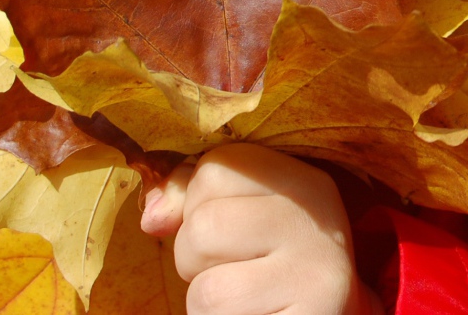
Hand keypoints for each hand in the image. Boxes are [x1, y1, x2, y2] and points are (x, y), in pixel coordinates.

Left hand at [140, 145, 384, 314]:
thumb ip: (196, 202)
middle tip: (232, 272)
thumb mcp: (245, 222)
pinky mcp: (311, 312)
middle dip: (193, 259)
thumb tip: (153, 217)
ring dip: (206, 303)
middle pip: (204, 225)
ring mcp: (315, 270)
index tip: (226, 231)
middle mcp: (314, 218)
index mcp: (302, 181)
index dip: (197, 203)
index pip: (217, 167)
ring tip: (242, 301)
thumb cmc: (272, 272)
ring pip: (207, 287)